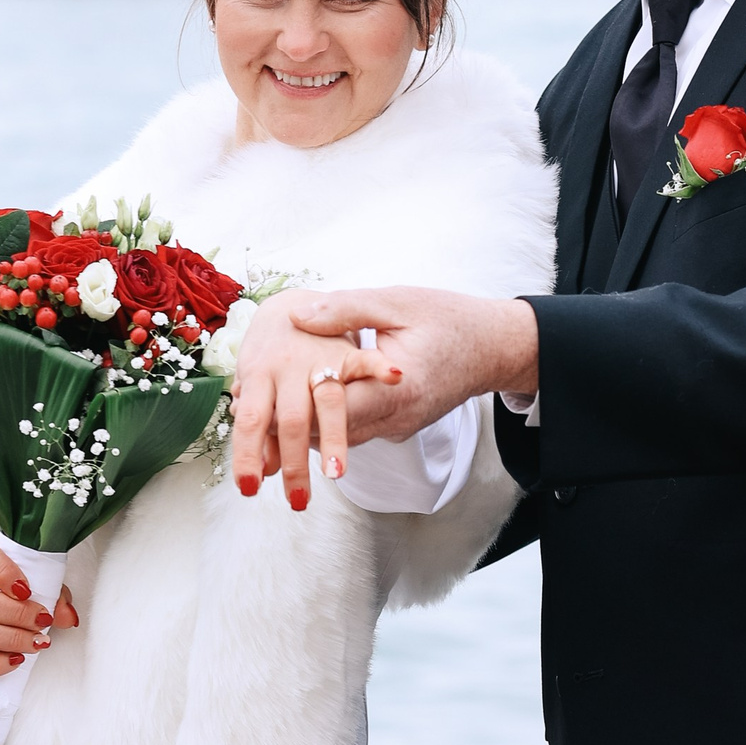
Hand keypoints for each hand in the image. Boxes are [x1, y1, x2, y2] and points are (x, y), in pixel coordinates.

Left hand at [229, 287, 538, 508]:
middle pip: (334, 435)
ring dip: (307, 436)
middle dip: (292, 437)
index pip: (336, 410)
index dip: (295, 416)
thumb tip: (296, 316)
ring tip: (262, 440)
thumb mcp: (396, 302)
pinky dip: (329, 427)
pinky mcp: (401, 423)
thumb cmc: (448, 317)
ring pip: (344, 437)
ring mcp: (401, 424)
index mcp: (397, 386)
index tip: (257, 413)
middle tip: (249, 442)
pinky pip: (358, 430)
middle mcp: (399, 415)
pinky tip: (302, 418)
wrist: (496, 345)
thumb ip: (345, 310)